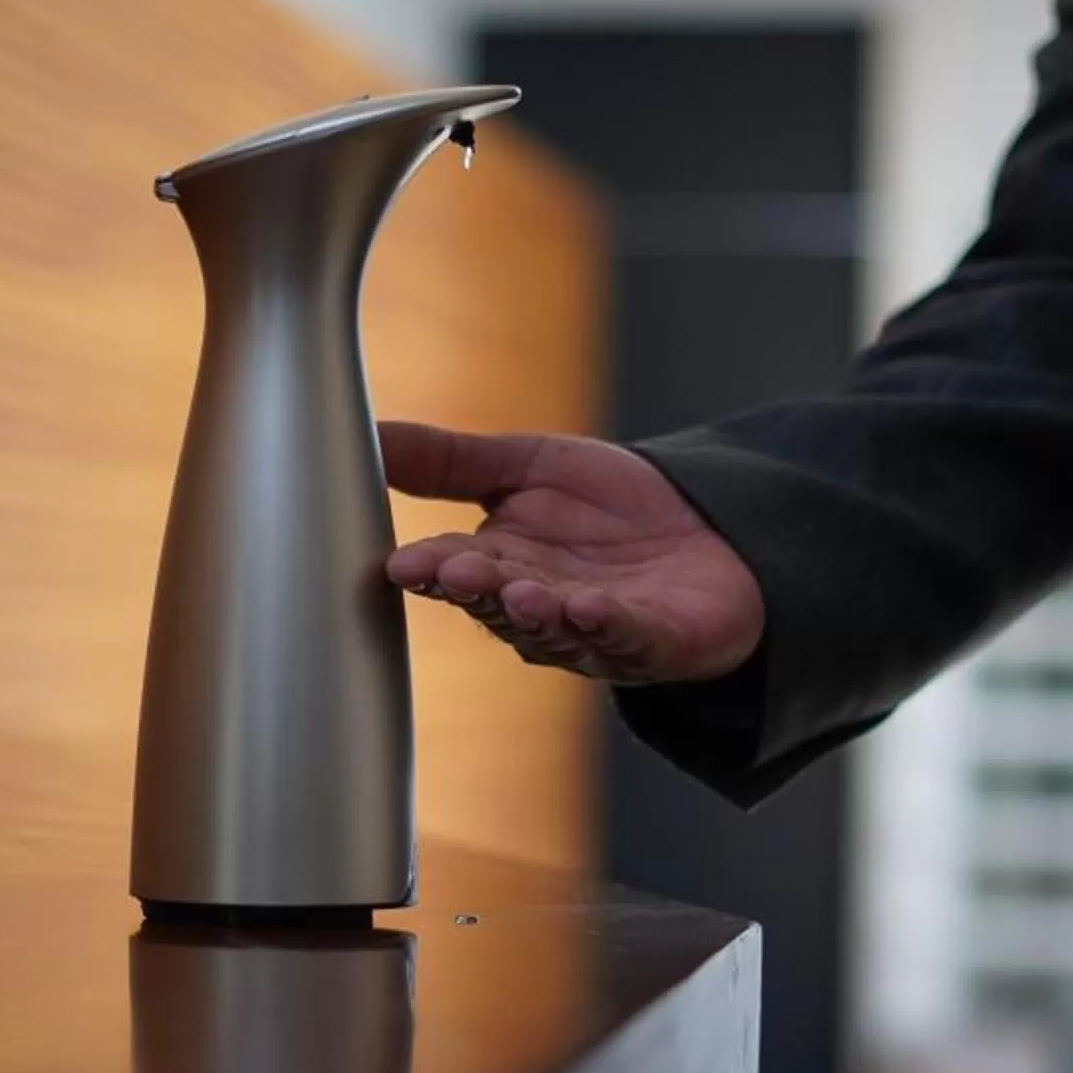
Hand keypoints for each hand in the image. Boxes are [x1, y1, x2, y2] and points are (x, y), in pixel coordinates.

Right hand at [380, 423, 765, 685]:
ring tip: (519, 593)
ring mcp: (593, 631)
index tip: (400, 563)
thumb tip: (363, 431)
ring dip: (535, 614)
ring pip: (555, 629)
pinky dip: (607, 626)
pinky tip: (589, 607)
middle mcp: (538, 607)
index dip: (430, 569)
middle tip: (452, 573)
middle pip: (497, 604)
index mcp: (500, 566)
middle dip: (477, 590)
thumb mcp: (525, 465)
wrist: (709, 532)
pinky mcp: (653, 640)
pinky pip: (625, 637)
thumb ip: (447, 460)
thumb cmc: (609, 509)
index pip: (454, 570)